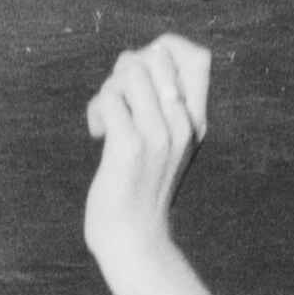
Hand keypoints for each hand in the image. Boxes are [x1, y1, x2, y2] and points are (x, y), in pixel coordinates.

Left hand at [84, 35, 210, 266]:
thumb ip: (160, 103)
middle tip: (117, 103)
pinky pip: (108, 98)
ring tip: (106, 120)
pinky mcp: (130, 147)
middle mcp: (182, 124)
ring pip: (128, 71)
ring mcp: (158, 135)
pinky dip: (96, 111)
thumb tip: (139, 56)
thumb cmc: (140, 191)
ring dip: (108, 89)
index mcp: (195, 121)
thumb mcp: (164, 144)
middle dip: (126, 70)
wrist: (134, 242)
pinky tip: (97, 133)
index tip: (142, 81)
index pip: (197, 56)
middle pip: (154, 55)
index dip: (163, 52)